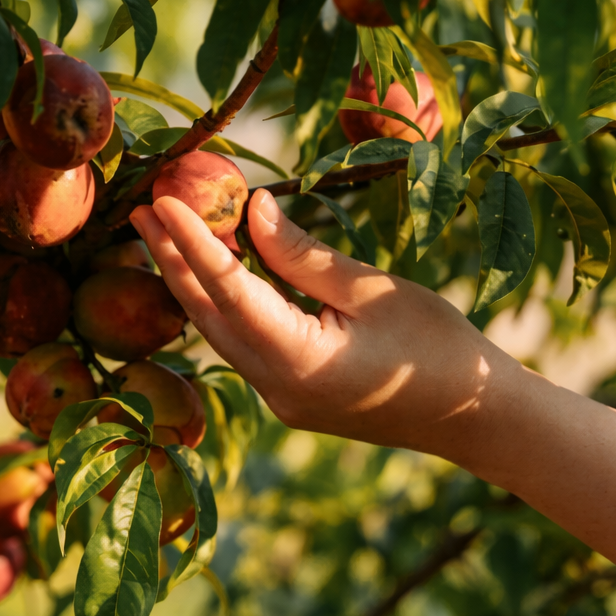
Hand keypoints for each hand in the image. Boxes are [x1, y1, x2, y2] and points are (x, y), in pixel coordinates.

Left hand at [129, 190, 525, 458]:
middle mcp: (276, 389)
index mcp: (297, 362)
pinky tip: (214, 268)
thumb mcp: (369, 289)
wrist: (475, 417)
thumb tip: (248, 209)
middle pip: (206, 316)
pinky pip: (244, 345)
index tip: (160, 198)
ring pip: (220, 332)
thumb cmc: (437, 347)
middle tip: (141, 207)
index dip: (190, 240)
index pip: (227, 290)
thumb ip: (300, 253)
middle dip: (171, 260)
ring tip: (164, 230)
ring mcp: (281, 400)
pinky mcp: (292, 398)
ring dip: (192, 281)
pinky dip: (224, 304)